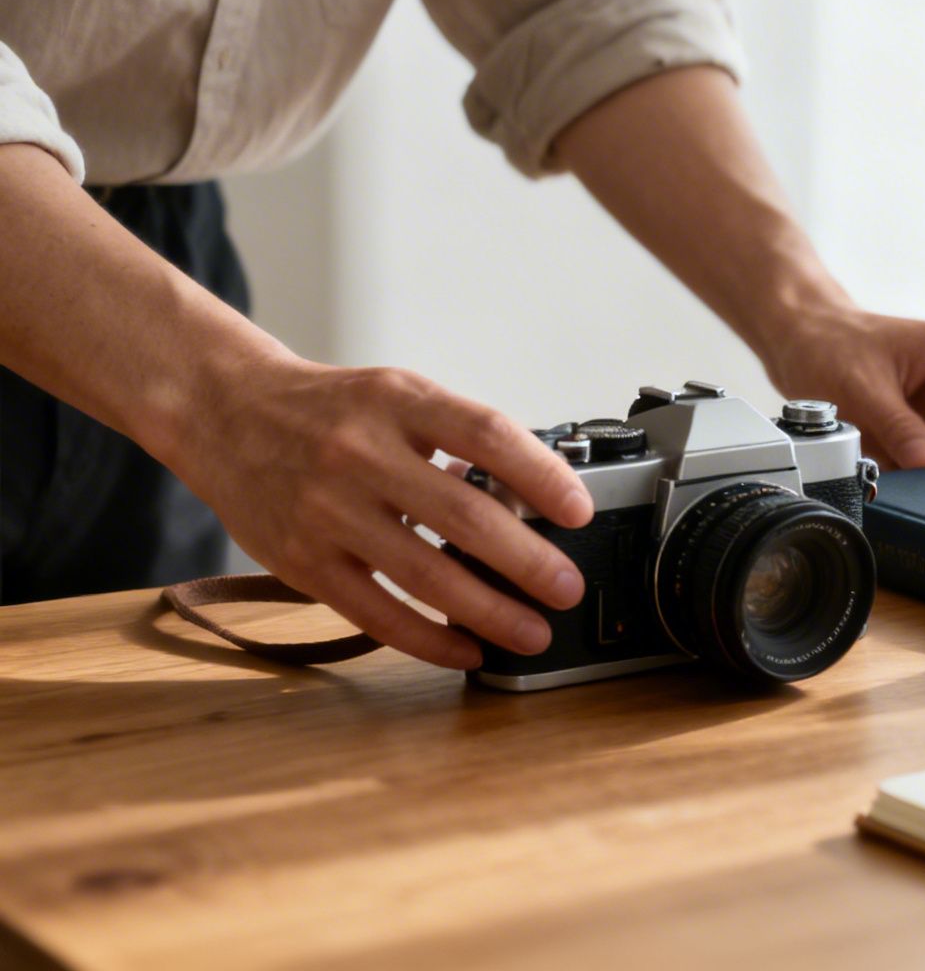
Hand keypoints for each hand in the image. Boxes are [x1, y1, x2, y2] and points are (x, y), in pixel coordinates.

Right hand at [170, 358, 594, 667]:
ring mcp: (328, 510)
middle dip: (529, 561)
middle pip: (464, 514)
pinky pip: (377, 613)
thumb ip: (457, 439)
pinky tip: (468, 649)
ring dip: (490, 612)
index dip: (542, 475)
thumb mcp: (396, 397)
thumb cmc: (330, 410)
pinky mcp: (302, 560)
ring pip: (425, 573)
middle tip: (569, 588)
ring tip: (533, 632)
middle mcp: (361, 452)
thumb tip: (534, 497)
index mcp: (399, 401)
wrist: (223, 413)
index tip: (580, 511)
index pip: (486, 434)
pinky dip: (430, 639)